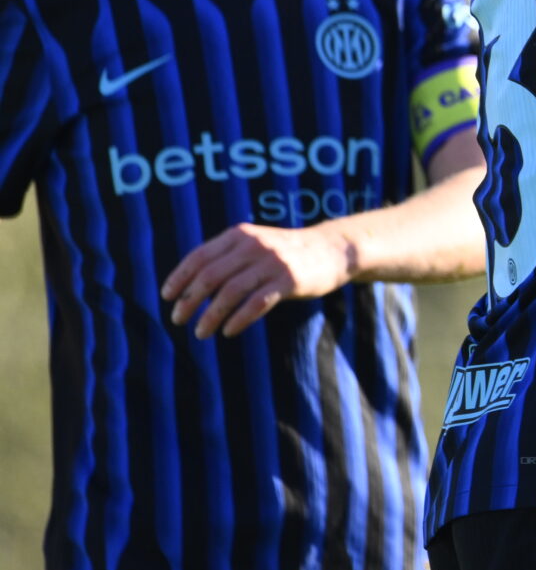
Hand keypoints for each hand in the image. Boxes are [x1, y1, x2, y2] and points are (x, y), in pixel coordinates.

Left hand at [162, 224, 360, 338]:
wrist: (332, 250)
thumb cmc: (288, 252)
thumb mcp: (257, 244)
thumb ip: (228, 256)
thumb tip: (190, 284)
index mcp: (240, 235)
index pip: (199, 257)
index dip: (179, 278)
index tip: (167, 297)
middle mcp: (254, 246)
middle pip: (210, 276)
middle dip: (189, 301)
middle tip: (178, 319)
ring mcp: (272, 263)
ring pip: (230, 293)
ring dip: (210, 316)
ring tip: (200, 333)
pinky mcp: (289, 281)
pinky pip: (256, 303)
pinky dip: (238, 320)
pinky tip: (228, 331)